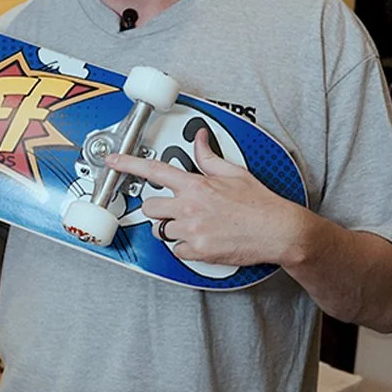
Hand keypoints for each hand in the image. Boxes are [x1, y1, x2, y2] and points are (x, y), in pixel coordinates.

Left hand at [104, 128, 305, 266]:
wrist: (279, 232)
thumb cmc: (260, 204)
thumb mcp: (234, 172)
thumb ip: (209, 157)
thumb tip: (200, 139)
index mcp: (196, 185)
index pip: (154, 170)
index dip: (128, 164)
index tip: (112, 161)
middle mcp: (190, 207)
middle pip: (150, 207)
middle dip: (158, 208)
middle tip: (175, 209)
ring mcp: (192, 230)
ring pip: (161, 231)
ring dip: (172, 229)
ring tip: (195, 225)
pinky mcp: (198, 251)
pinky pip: (177, 250)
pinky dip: (185, 248)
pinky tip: (201, 240)